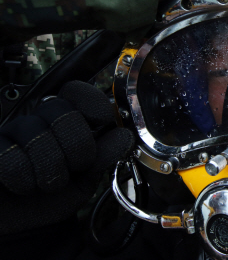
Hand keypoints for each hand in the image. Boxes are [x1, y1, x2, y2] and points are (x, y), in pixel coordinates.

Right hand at [0, 81, 133, 234]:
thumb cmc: (58, 194)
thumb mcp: (87, 176)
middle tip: (75, 167)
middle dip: (76, 147)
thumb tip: (125, 135)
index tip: (102, 120)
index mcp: (67, 120)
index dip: (92, 103)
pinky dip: (24, 180)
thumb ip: (105, 155)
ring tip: (48, 183)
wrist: (28, 226)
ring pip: (36, 135)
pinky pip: (10, 158)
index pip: (78, 91)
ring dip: (50, 171)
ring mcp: (12, 133)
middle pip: (62, 112)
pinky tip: (23, 186)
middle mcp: (38, 120)